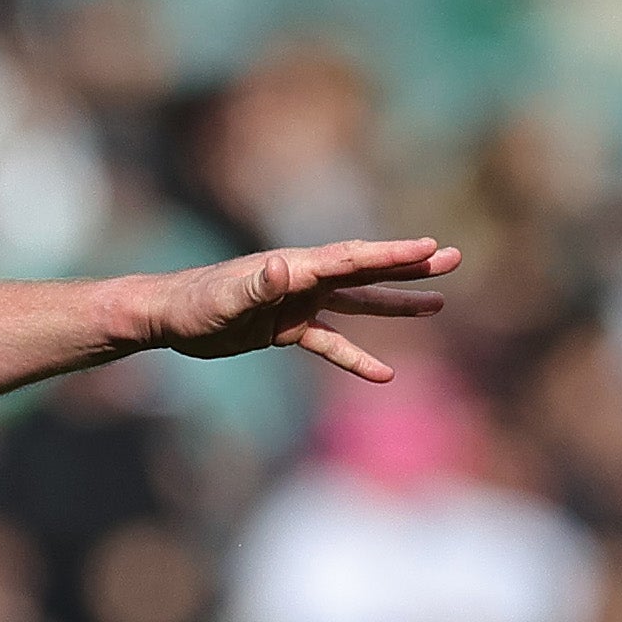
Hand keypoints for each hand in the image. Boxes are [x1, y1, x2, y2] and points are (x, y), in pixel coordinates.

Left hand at [136, 236, 459, 381]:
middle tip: (452, 258)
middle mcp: (304, 279)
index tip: (429, 248)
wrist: (169, 317)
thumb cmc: (195, 303)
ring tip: (436, 302)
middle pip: (367, 271)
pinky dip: (356, 357)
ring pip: (358, 302)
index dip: (392, 253)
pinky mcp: (286, 329)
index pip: (353, 258)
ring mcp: (298, 303)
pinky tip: (383, 373)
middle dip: (409, 266)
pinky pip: (330, 343)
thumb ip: (258, 284)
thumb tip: (283, 269)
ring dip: (395, 302)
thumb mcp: (226, 298)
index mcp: (297, 267)